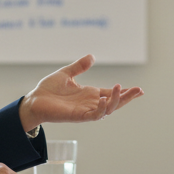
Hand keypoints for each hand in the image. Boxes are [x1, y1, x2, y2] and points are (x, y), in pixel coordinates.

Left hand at [17, 54, 143, 130]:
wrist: (34, 100)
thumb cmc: (48, 90)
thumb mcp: (66, 74)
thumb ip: (79, 67)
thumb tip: (92, 56)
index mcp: (89, 94)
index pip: (111, 93)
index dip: (124, 92)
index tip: (138, 89)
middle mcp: (90, 103)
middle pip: (114, 103)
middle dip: (127, 98)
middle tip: (139, 91)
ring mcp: (85, 111)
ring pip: (107, 110)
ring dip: (116, 101)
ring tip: (120, 89)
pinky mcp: (78, 116)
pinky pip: (93, 115)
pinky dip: (101, 109)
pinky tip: (103, 99)